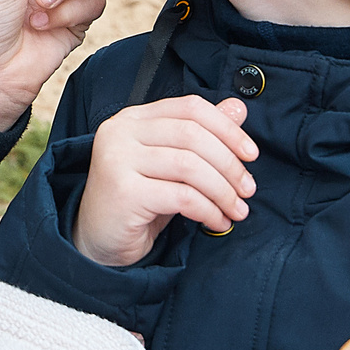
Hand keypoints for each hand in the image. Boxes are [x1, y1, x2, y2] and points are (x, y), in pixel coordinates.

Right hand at [71, 95, 257, 265]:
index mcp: (133, 118)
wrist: (98, 241)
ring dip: (223, 190)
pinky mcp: (122, 191)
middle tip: (248, 190)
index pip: (190, 108)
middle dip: (230, 164)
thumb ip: (202, 135)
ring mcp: (117, 159)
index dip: (227, 128)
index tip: (250, 154)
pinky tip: (217, 222)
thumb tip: (238, 108)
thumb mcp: (172, 164)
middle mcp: (120, 131)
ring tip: (236, 209)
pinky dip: (208, 210)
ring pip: (190, 166)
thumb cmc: (138, 201)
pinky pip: (182, 196)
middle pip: (193, 135)